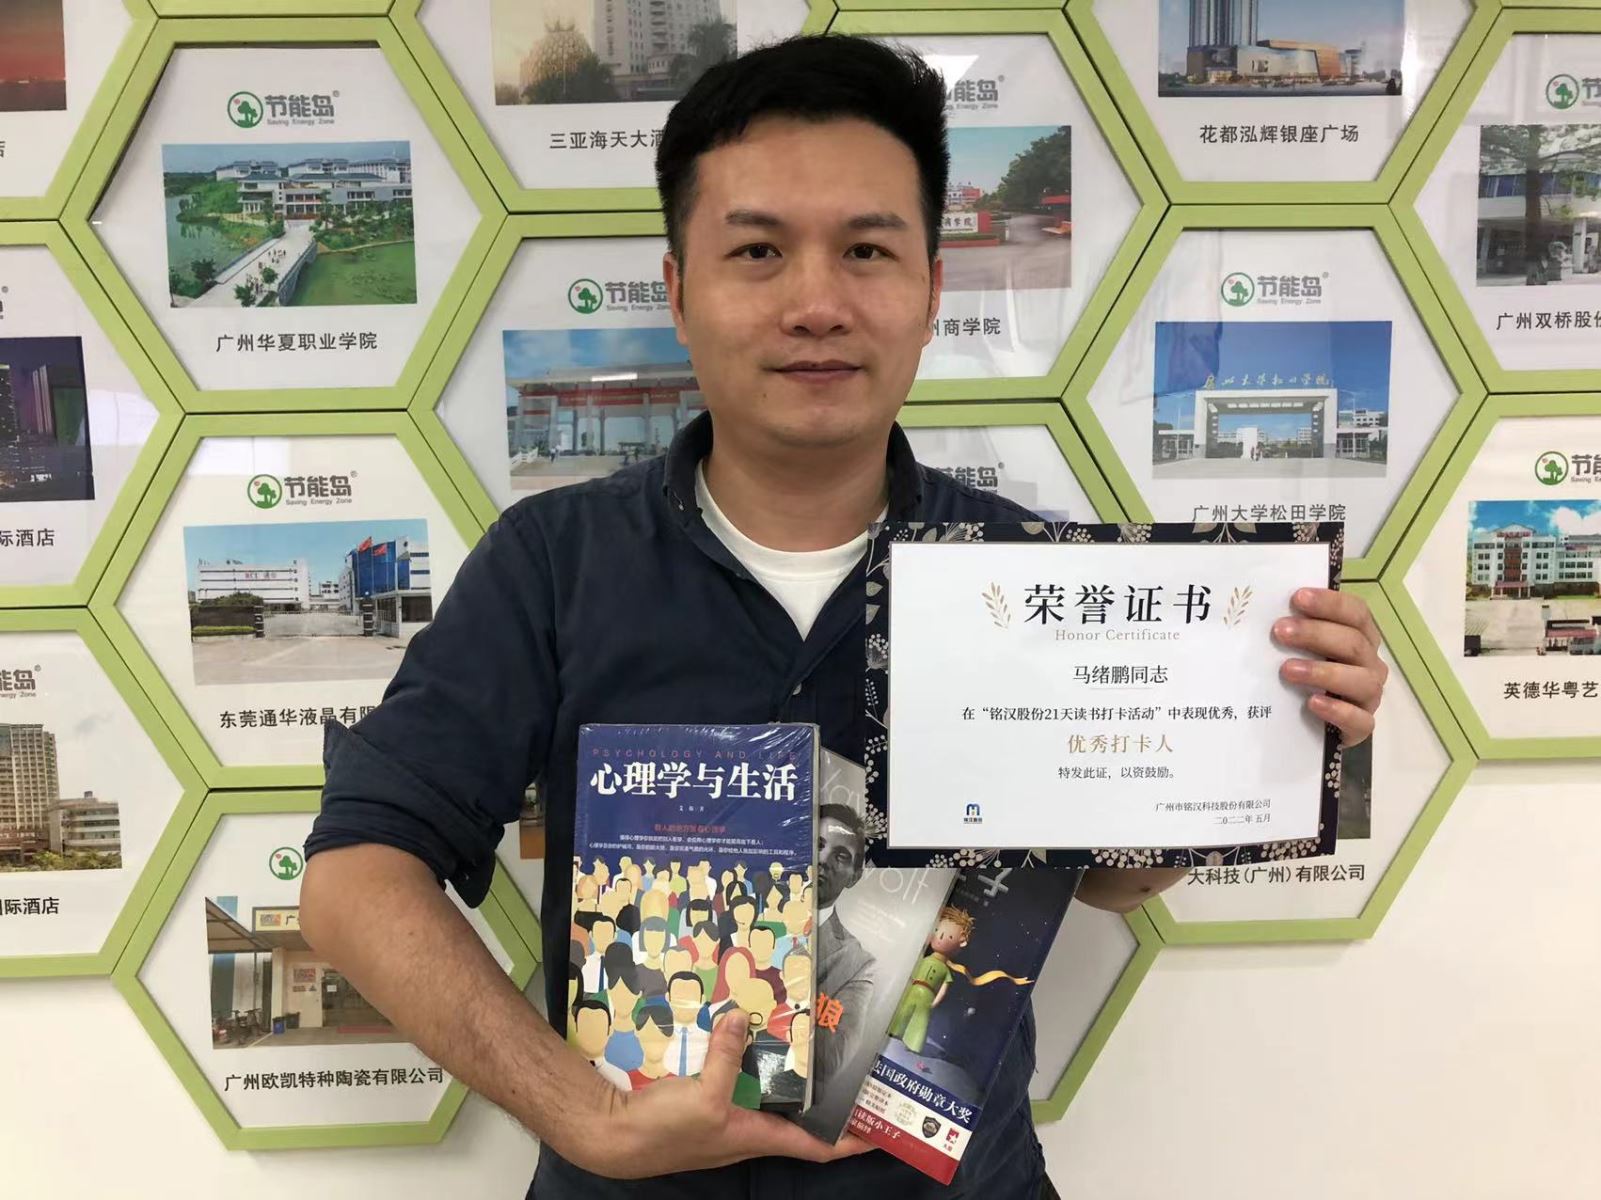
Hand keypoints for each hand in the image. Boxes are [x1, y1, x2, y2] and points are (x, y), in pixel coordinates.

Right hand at [563, 1011, 869, 1178]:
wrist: (612, 1134)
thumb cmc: (666, 1131)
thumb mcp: (704, 1096)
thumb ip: (728, 1058)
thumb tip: (742, 1018)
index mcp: (758, 1137)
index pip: (817, 1146)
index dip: (851, 1139)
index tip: (883, 1129)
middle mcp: (748, 1128)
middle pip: (797, 1114)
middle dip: (825, 1094)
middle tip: (852, 1063)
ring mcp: (725, 1113)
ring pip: (767, 1089)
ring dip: (786, 1067)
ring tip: (808, 1034)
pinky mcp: (703, 1098)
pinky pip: (736, 1074)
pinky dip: (747, 1054)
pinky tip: (748, 1028)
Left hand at [1272, 588, 1386, 747]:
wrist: (1313, 725)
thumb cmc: (1307, 676)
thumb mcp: (1301, 649)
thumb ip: (1293, 630)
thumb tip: (1261, 608)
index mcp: (1361, 638)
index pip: (1356, 613)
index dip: (1330, 603)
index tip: (1297, 598)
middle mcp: (1370, 664)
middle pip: (1353, 643)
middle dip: (1316, 634)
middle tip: (1280, 631)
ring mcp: (1369, 696)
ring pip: (1361, 681)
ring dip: (1323, 672)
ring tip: (1287, 670)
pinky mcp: (1362, 727)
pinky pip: (1360, 720)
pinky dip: (1338, 710)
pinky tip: (1313, 703)